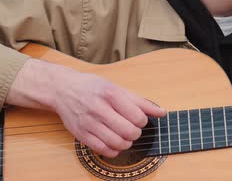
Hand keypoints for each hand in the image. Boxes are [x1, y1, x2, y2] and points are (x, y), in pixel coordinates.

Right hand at [7, 58, 165, 157]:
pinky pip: (103, 150)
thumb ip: (141, 102)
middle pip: (129, 131)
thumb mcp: (118, 89)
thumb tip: (162, 112)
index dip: (143, 121)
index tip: (139, 119)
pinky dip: (114, 150)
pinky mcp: (81, 134)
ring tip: (126, 136)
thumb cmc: (94, 88)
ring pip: (117, 142)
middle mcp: (99, 108)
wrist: (63, 90)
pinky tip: (115, 143)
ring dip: (127, 143)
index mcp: (111, 94)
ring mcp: (88, 123)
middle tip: (133, 129)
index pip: (137, 116)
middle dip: (136, 133)